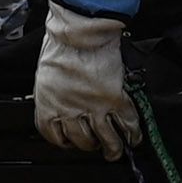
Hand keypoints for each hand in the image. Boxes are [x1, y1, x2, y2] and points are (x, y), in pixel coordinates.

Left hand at [31, 1, 134, 156]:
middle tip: (96, 144)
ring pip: (106, 140)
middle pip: (82, 141)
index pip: (54, 135)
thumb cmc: (61, 46)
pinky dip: (133, 134)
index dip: (65, 141)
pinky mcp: (114, 99)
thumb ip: (55, 94)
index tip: (71, 141)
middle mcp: (70, 111)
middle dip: (90, 145)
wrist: (79, 32)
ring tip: (116, 150)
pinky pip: (127, 124)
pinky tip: (134, 137)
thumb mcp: (47, 74)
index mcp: (49, 105)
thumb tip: (63, 103)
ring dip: (113, 148)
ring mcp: (94, 107)